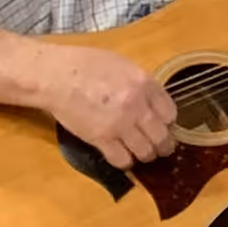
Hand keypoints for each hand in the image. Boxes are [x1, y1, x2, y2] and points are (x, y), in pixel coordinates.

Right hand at [34, 44, 177, 167]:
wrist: (57, 76)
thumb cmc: (87, 64)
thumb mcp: (124, 65)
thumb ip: (142, 84)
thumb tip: (154, 102)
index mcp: (145, 83)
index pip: (170, 113)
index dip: (168, 122)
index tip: (164, 125)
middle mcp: (137, 105)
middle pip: (162, 136)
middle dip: (164, 145)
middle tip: (161, 148)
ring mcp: (119, 124)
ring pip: (145, 152)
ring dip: (147, 155)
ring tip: (143, 154)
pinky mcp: (101, 139)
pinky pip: (122, 159)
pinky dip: (126, 162)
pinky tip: (124, 157)